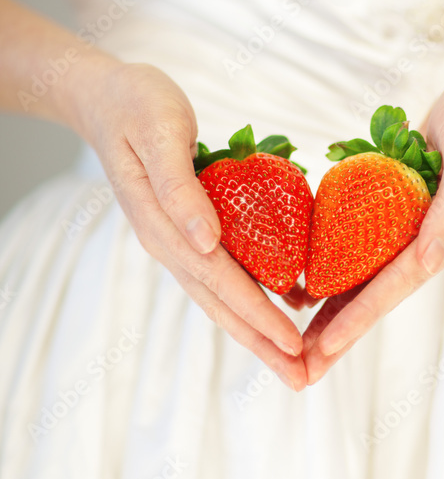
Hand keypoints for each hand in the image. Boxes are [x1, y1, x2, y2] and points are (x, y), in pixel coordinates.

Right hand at [72, 59, 307, 388]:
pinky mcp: (188, 231)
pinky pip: (224, 273)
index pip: (220, 281)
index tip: (292, 345)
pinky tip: (285, 304)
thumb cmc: (136, 105)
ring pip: (222, 298)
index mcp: (164, 227)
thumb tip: (207, 241)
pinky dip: (252, 296)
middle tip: (303, 379)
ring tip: (294, 361)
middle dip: (262, 344)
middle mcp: (171, 245)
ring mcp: (177, 242)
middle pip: (222, 306)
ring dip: (257, 332)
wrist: (105, 99)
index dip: (258, 314)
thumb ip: (180, 187)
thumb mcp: (161, 132)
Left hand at [302, 64, 443, 382]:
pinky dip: (343, 274)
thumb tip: (430, 261)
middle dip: (342, 332)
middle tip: (301, 370)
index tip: (325, 347)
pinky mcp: (405, 214)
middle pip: (380, 295)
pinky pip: (369, 253)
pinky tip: (314, 290)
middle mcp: (433, 241)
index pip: (397, 284)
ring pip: (372, 281)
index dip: (359, 315)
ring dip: (338, 314)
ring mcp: (419, 231)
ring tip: (302, 348)